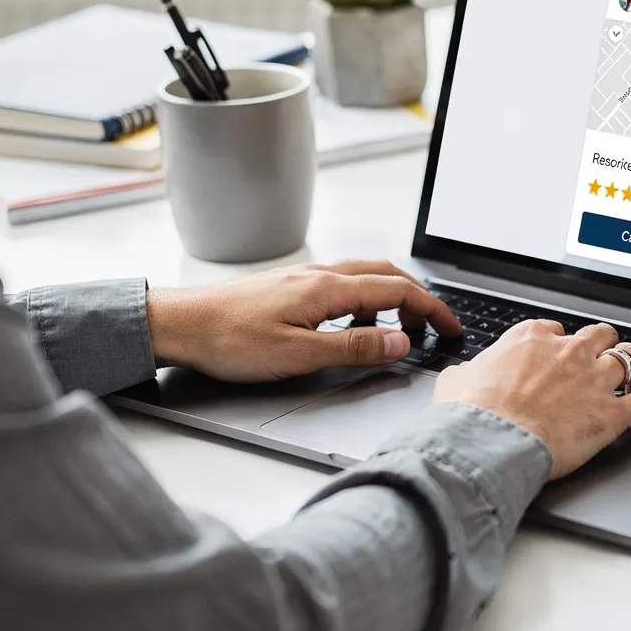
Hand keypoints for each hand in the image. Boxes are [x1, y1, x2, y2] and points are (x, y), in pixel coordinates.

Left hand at [146, 260, 461, 381]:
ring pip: (365, 278)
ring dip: (392, 297)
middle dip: (419, 299)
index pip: (398, 291)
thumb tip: (401, 343)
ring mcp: (304, 279)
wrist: (179, 325)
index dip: (432, 310)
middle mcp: (320, 275)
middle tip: (437, 326)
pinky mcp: (289, 287)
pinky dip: (365, 301)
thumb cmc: (228, 340)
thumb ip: (354, 349)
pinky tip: (353, 325)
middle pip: (387, 276)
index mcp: (328, 288)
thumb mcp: (299, 355)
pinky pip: (342, 285)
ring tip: (401, 328)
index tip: (452, 328)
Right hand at [432, 320, 630, 480]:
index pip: (556, 331)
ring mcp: (594, 381)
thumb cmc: (470, 414)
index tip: (560, 354)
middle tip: (603, 358)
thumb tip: (462, 377)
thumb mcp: (456, 382)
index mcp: (532, 340)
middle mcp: (569, 353)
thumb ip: (467, 374)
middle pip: (600, 336)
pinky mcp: (612, 414)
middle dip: (604, 346)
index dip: (561, 344)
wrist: (490, 440)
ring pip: (630, 359)